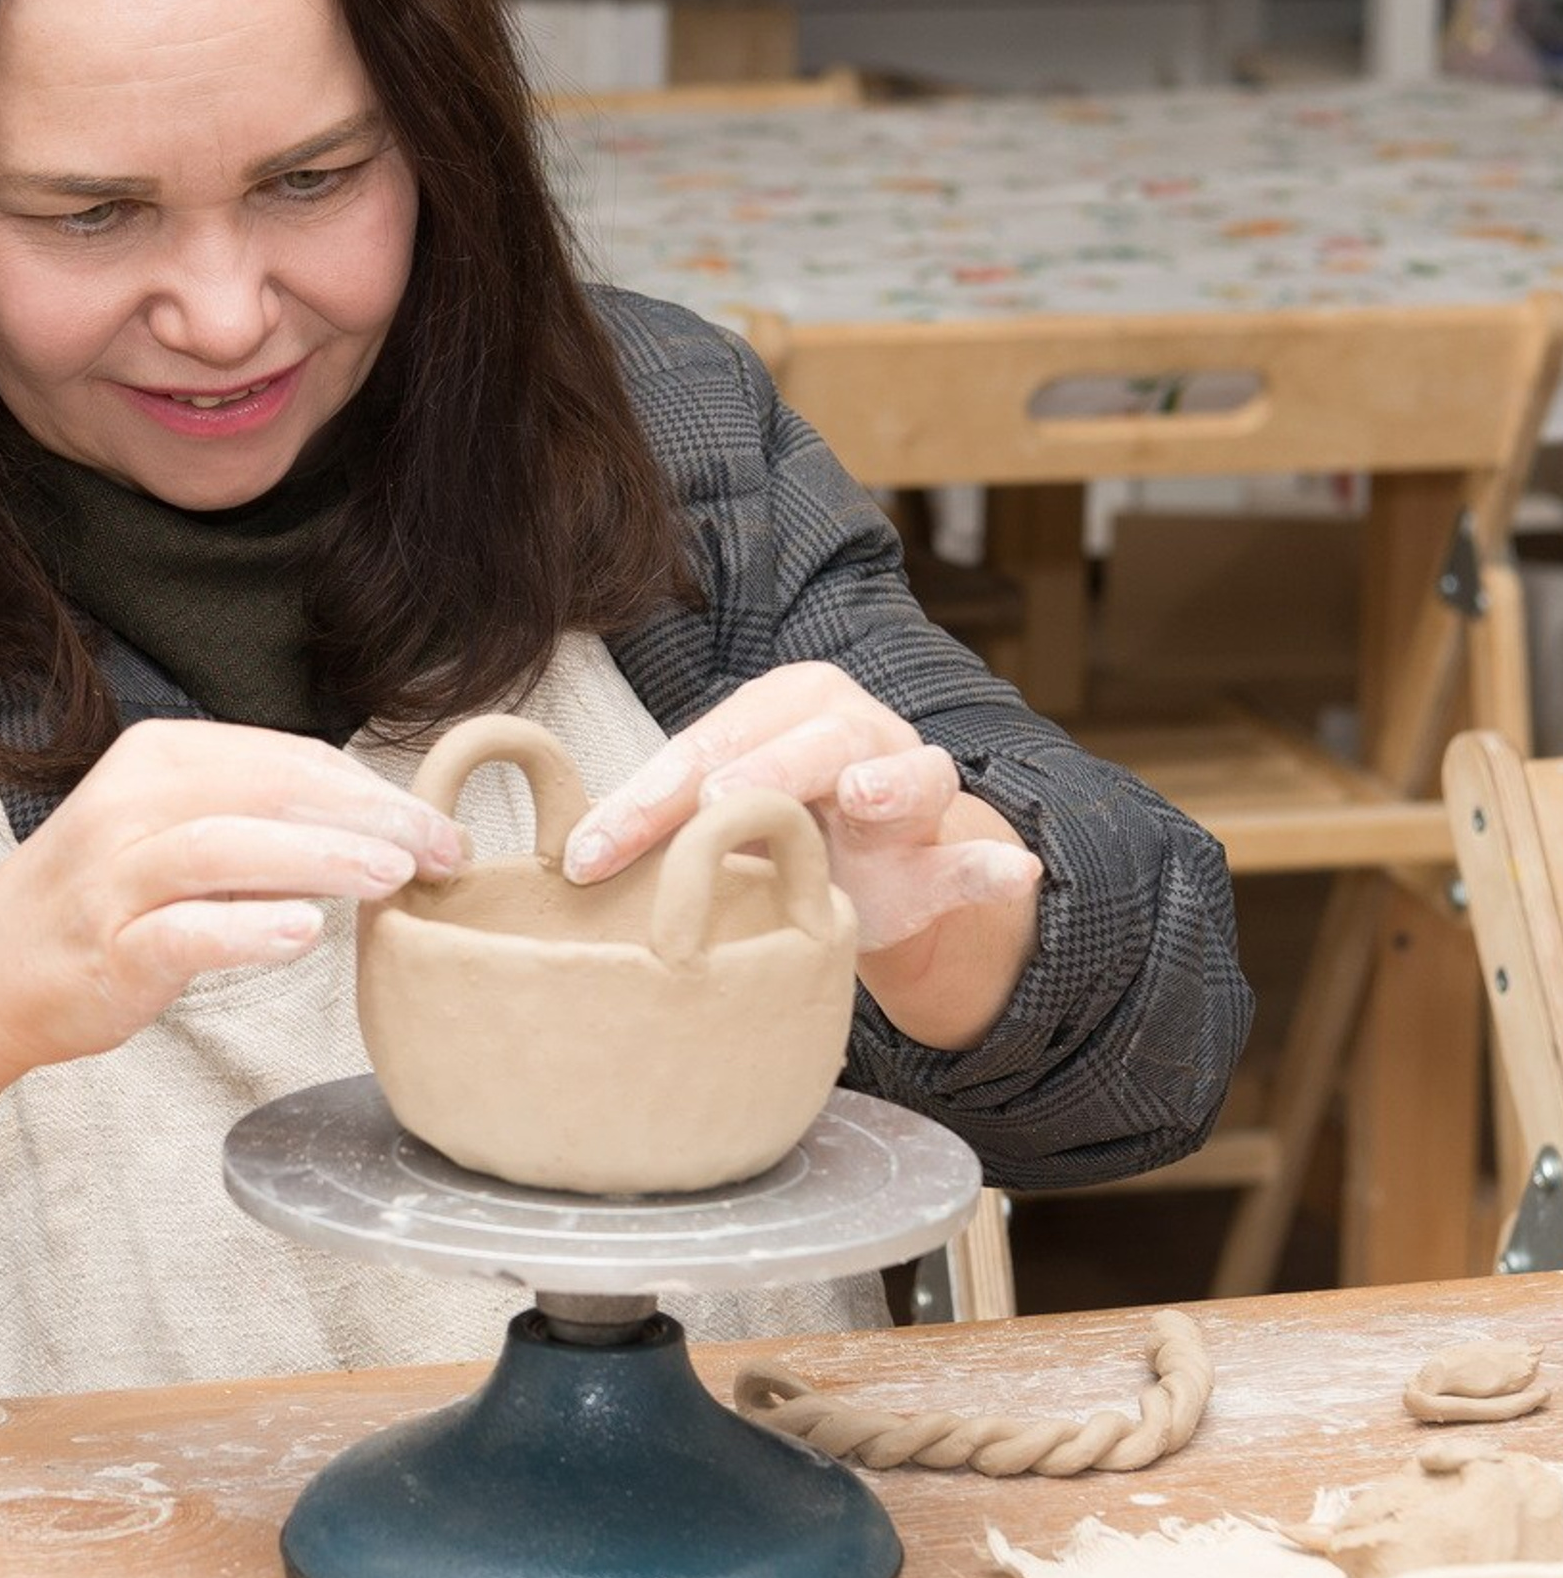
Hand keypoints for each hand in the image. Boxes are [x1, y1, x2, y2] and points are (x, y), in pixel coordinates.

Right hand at [0, 720, 466, 1072]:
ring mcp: (115, 875)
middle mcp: (133, 803)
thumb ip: (260, 819)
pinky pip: (182, 930)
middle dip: (369, 818)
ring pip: (227, 847)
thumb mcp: (176, 830)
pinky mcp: (107, 946)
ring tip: (392, 878)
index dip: (375, 789)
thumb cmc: (103, 900)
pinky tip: (304, 934)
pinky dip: (246, 928)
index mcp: (160, 757)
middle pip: (270, 791)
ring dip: (320, 858)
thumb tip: (382, 828)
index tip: (439, 826)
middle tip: (442, 851)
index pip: (289, 758)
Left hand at [562, 662, 1041, 960]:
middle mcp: (847, 724)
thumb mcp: (709, 820)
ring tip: (871, 795)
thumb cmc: (764, 831)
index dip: (642, 803)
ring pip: (906, 774)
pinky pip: (977, 856)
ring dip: (891, 783)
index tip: (587, 854)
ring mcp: (910, 778)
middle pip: (799, 746)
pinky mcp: (950, 846)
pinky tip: (1010, 868)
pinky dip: (992, 866)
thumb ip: (657, 825)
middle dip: (756, 776)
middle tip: (720, 804)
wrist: (862, 872)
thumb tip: (565, 853)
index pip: (701, 747)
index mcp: (776, 706)